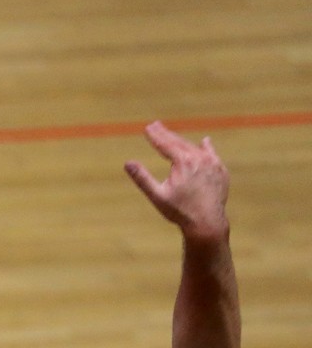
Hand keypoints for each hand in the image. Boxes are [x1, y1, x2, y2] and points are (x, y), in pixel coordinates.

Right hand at [125, 121, 229, 241]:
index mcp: (183, 162)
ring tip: (173, 135)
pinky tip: (204, 142)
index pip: (165, 144)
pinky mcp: (221, 171)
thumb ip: (142, 178)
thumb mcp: (157, 195)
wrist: (208, 222)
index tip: (147, 127)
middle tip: (155, 125)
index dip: (155, 136)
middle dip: (166, 134)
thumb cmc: (180, 210)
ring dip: (182, 141)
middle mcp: (199, 158)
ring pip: (195, 147)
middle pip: (179, 142)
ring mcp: (213, 164)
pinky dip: (206, 147)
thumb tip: (127, 163)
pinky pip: (212, 154)